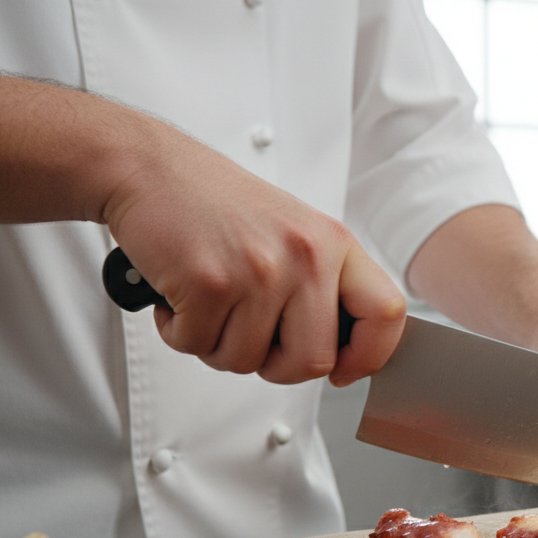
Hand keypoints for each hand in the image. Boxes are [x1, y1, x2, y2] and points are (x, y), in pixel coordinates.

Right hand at [104, 130, 405, 385]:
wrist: (150, 167)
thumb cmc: (216, 204)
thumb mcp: (295, 232)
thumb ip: (324, 284)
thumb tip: (345, 354)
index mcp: (334, 244)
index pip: (386, 314)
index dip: (368, 356)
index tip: (343, 369)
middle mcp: (305, 255)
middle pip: (313, 362)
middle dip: (275, 365)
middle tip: (250, 335)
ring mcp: (259, 270)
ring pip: (247, 361)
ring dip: (217, 345)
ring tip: (209, 302)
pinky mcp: (208, 283)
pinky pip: (198, 346)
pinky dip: (180, 332)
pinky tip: (181, 296)